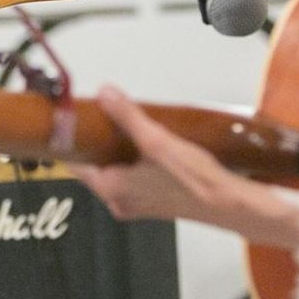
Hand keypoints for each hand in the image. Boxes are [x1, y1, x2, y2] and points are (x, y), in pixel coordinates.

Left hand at [70, 85, 298, 248]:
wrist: (230, 205)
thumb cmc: (193, 179)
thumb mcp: (156, 141)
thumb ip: (127, 116)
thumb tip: (104, 92)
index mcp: (111, 189)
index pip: (74, 164)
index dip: (70, 141)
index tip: (68, 121)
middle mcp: (118, 201)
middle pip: (93, 167)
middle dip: (94, 143)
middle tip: (95, 116)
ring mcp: (135, 205)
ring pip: (112, 172)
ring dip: (113, 151)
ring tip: (117, 124)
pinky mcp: (153, 204)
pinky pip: (129, 178)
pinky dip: (129, 161)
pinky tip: (140, 144)